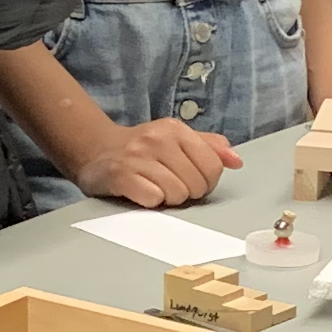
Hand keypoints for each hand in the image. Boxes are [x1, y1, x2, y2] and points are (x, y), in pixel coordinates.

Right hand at [74, 118, 239, 207]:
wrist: (95, 149)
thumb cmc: (141, 149)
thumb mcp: (175, 139)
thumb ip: (208, 147)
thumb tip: (236, 161)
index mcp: (175, 129)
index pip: (213, 165)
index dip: (207, 181)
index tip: (192, 180)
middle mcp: (157, 139)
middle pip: (196, 183)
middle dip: (187, 192)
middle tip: (171, 185)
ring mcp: (137, 157)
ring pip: (176, 194)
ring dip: (168, 199)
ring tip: (156, 189)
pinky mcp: (121, 175)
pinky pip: (153, 199)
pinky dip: (150, 202)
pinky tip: (142, 193)